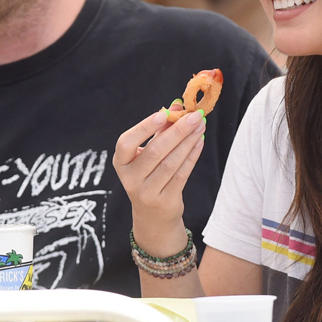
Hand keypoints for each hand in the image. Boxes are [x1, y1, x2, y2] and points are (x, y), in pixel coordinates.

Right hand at [113, 103, 205, 255]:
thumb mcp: (148, 153)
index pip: (126, 143)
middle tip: (194, 115)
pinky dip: (192, 156)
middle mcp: (130, 179)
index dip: (144, 127)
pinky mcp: (165, 200)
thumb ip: (160, 130)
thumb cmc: (150, 175)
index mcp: (121, 163)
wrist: (153, 216)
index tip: (164, 113)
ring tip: (200, 125)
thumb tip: (177, 106)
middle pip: (155, 151)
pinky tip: (199, 141)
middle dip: (177, 131)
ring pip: (171, 162)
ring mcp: (147, 192)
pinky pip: (182, 174)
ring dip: (188, 141)